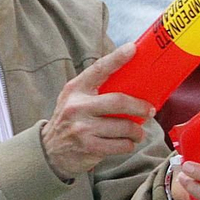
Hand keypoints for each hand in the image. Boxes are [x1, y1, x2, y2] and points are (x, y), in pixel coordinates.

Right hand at [42, 42, 153, 178]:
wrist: (49, 151)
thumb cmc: (71, 120)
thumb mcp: (76, 99)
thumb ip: (97, 90)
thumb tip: (135, 80)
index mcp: (76, 89)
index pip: (98, 69)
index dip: (117, 58)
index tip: (133, 48)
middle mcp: (77, 106)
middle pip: (119, 101)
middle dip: (141, 107)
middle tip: (150, 110)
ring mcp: (82, 128)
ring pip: (124, 126)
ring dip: (137, 131)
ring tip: (137, 132)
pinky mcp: (88, 147)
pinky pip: (121, 145)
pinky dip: (129, 144)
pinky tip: (126, 142)